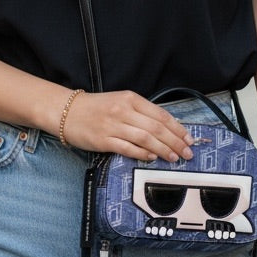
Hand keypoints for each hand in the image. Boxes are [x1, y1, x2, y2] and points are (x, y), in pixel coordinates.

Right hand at [60, 90, 193, 162]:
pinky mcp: (103, 140)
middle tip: (187, 152)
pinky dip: (142, 154)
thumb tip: (165, 128)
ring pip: (145, 139)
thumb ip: (141, 112)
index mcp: (130, 99)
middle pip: (156, 128)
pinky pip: (128, 148)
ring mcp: (113, 125)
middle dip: (175, 142)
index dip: (177, 128)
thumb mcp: (121, 101)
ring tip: (174, 157)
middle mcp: (123, 111)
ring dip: (163, 150)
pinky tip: (152, 158)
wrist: (67, 111)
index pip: (160, 114)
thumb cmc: (96, 108)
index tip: (188, 139)